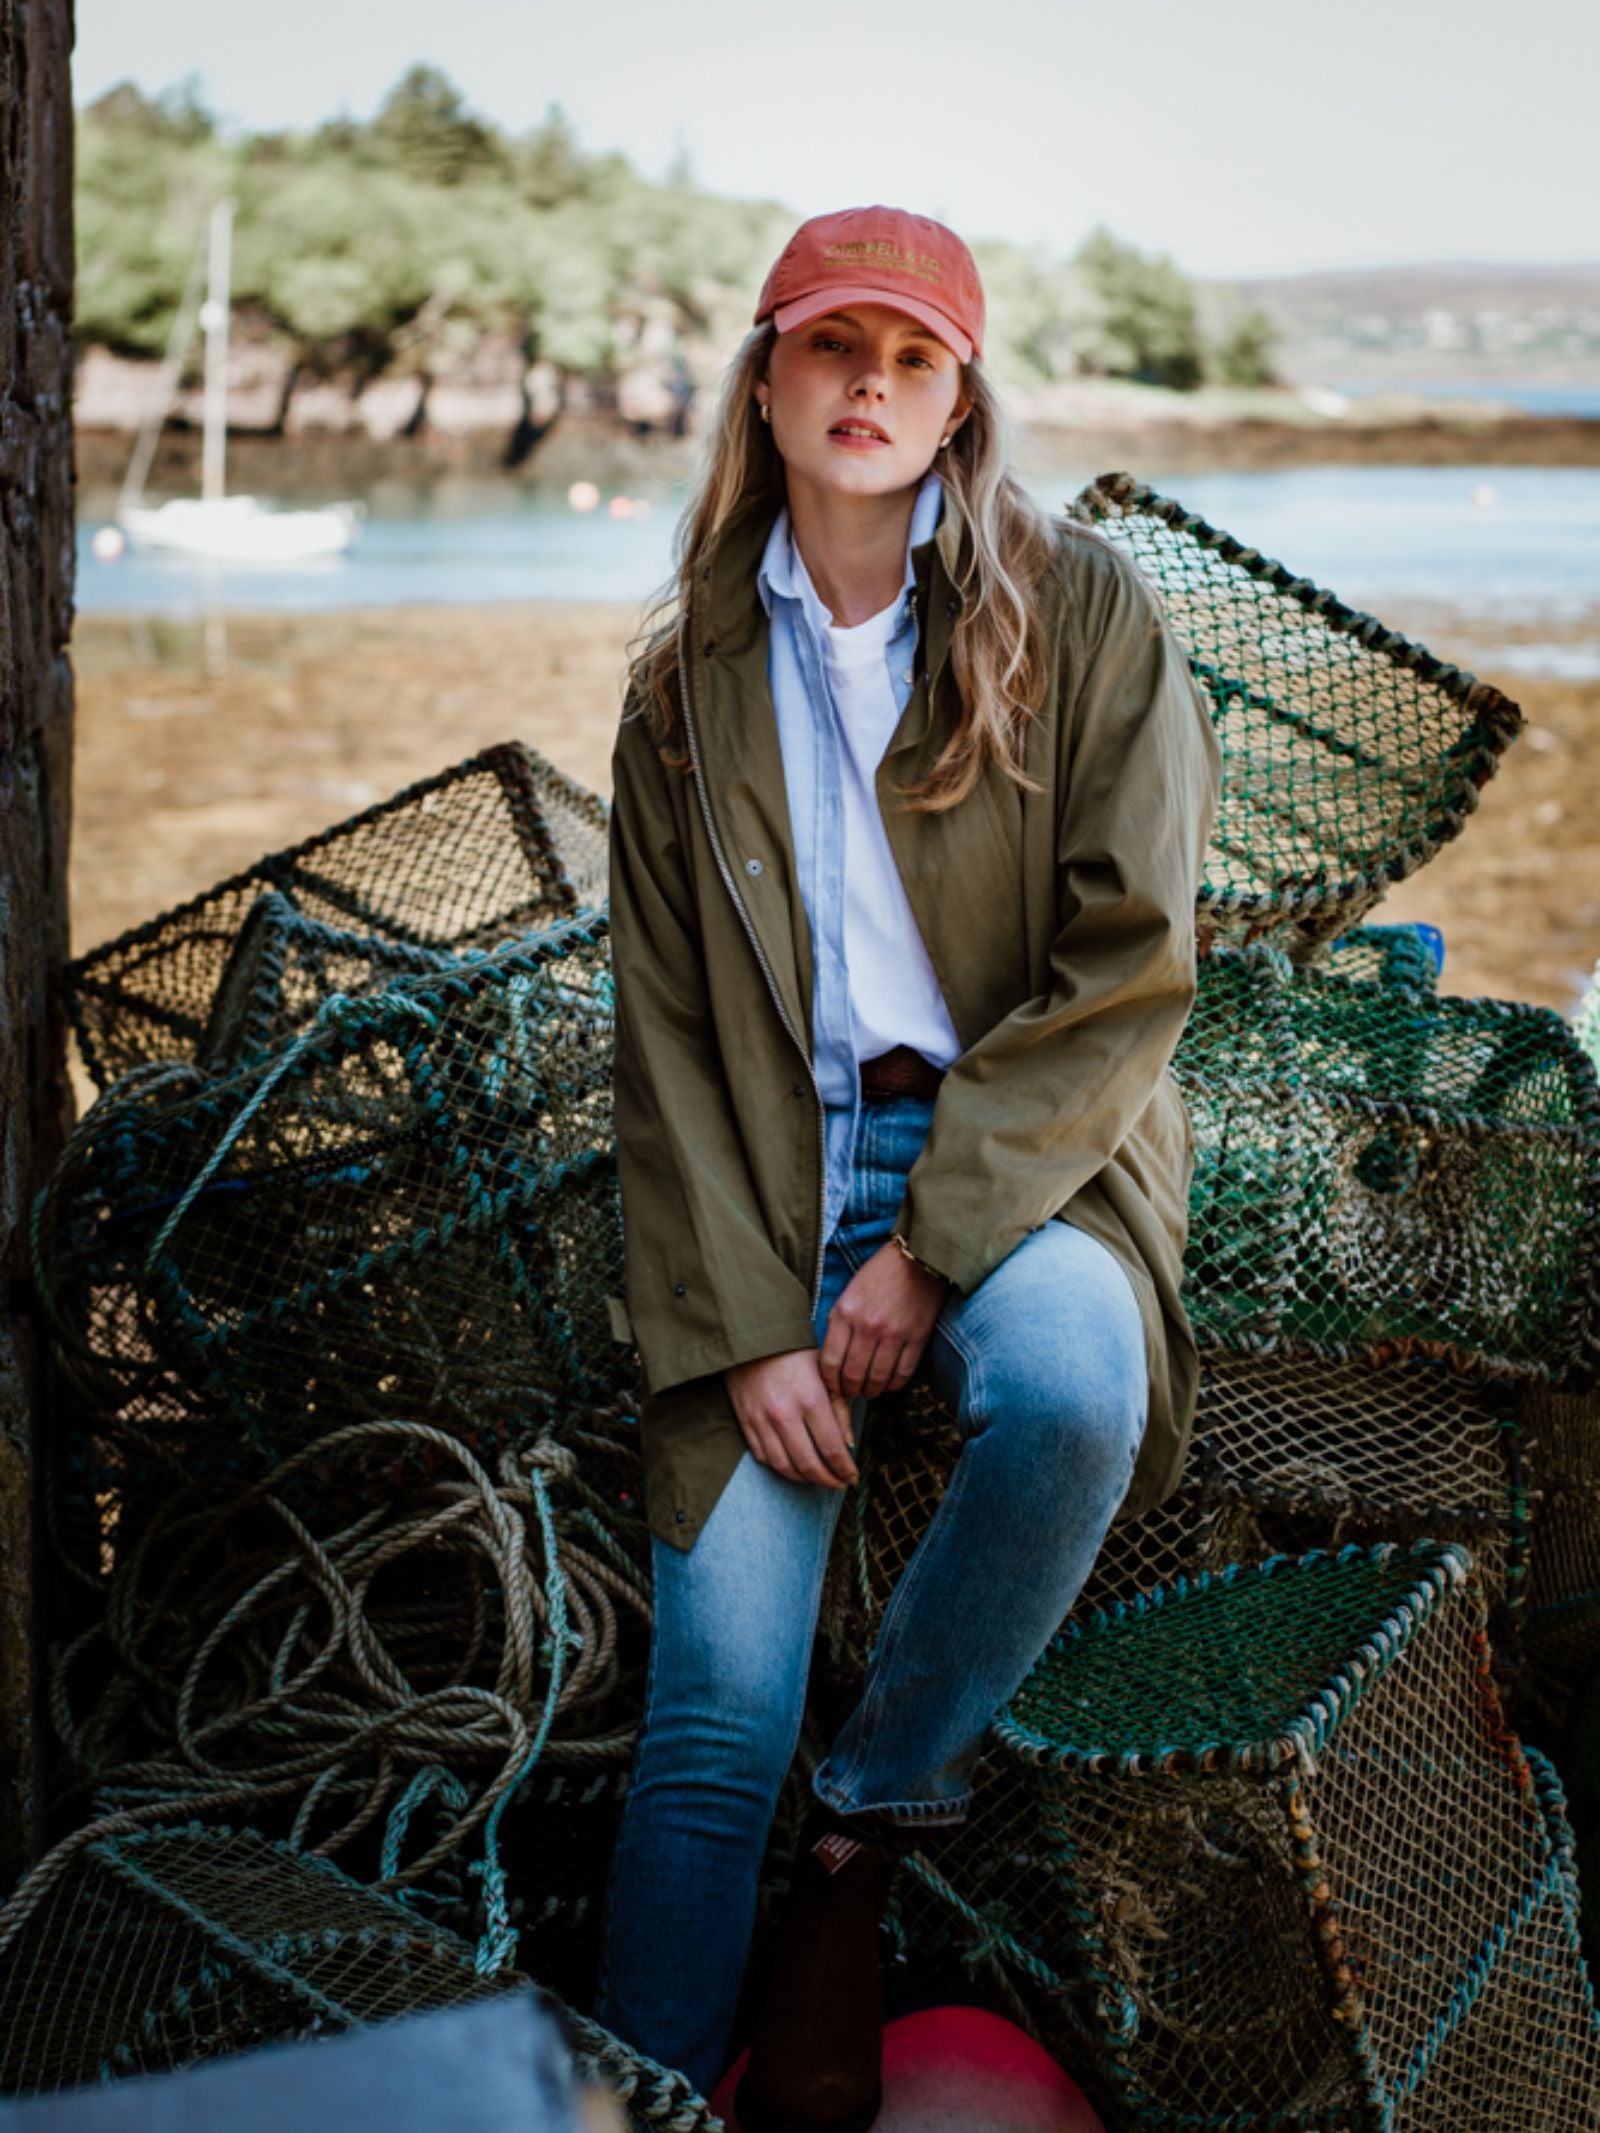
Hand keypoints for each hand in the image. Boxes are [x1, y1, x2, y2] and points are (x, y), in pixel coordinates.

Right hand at [724, 1347, 858, 1488]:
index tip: (853, 1476)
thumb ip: (839, 1407)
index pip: (832, 1448)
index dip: (845, 1469)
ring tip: (819, 1479)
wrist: (751, 1340)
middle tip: (839, 1484)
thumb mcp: (825, 1371)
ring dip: (805, 1479)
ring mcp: (762, 1421)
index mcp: (810, 1399)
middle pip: (809, 1464)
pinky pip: (765, 1457)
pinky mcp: (746, 1423)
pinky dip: (781, 1468)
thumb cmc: (794, 1351)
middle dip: (828, 1481)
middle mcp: (785, 1414)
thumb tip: (848, 1444)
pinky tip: (795, 1467)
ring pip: (786, 1467)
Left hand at [820, 1239, 949, 1402]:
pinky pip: (903, 1373)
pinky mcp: (917, 1338)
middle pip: (853, 1375)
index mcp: (845, 1313)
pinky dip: (894, 1384)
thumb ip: (839, 1323)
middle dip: (850, 1390)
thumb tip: (832, 1358)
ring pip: (878, 1379)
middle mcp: (867, 1327)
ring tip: (869, 1391)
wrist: (917, 1258)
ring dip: (872, 1391)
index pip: (830, 1361)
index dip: (830, 1381)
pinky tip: (889, 1383)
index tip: (832, 1386)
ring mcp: (894, 1334)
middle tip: (851, 1393)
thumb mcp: (848, 1293)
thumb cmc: (879, 1275)